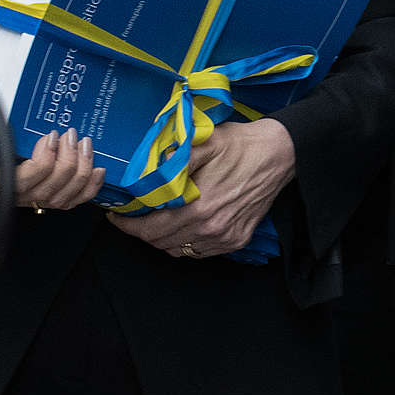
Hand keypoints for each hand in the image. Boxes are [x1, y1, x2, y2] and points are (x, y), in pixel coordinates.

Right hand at [0, 92, 101, 210]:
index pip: (13, 184)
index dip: (38, 166)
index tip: (51, 137)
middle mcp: (0, 192)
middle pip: (40, 193)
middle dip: (64, 166)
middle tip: (73, 136)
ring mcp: (23, 196)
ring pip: (57, 200)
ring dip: (78, 174)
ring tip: (84, 145)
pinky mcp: (41, 194)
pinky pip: (67, 202)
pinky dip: (86, 190)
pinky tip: (96, 169)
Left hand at [110, 117, 293, 259]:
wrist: (278, 154)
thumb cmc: (238, 145)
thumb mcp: (201, 143)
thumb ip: (170, 162)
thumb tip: (142, 177)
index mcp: (198, 208)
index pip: (150, 230)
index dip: (128, 225)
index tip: (116, 216)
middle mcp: (211, 229)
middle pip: (161, 243)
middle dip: (141, 231)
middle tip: (132, 216)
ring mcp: (225, 238)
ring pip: (179, 250)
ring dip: (162, 238)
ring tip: (155, 219)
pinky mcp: (237, 240)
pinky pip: (200, 252)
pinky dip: (185, 242)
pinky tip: (182, 224)